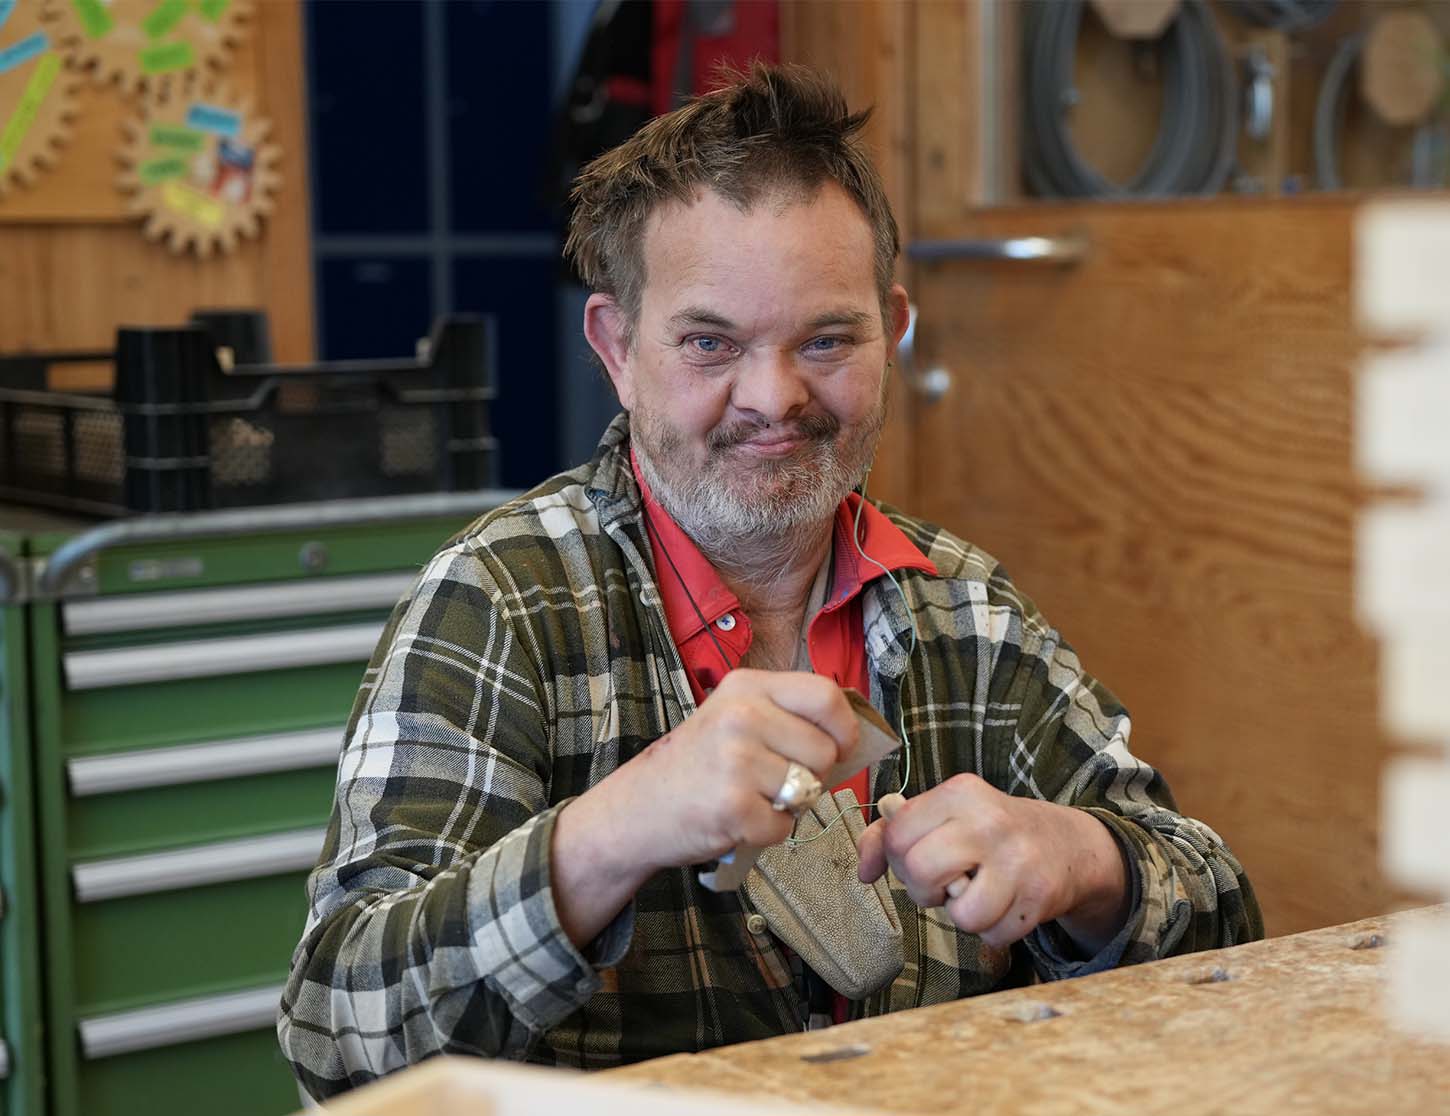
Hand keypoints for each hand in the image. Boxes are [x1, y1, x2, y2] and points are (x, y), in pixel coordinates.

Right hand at [552, 670, 856, 945]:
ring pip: (808, 791)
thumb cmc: (694, 765)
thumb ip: (784, 717)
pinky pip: (784, 828)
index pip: (825, 695)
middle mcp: (741, 716)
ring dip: (787, 806)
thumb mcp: (733, 718)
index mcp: (746, 687)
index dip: (844, 727)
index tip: (839, 747)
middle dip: (811, 776)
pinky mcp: (734, 806)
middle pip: (824, 751)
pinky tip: (737, 820)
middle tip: (774, 781)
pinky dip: (767, 833)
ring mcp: (736, 760)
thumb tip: (851, 736)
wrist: (633, 809)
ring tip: (749, 798)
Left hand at [856, 774, 1129, 952]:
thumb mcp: (943, 815)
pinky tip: (1004, 905)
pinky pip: (993, 934)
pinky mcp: (1040, 894)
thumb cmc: (988, 831)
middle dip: (923, 890)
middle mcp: (988, 821)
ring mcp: (1017, 859)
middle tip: (943, 884)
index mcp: (959, 792)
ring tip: (976, 894)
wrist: (1065, 844)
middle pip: (919, 872)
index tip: (917, 859)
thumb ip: (891, 834)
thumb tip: (864, 872)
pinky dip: (993, 930)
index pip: (897, 834)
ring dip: (962, 915)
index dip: (897, 858)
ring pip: (960, 914)